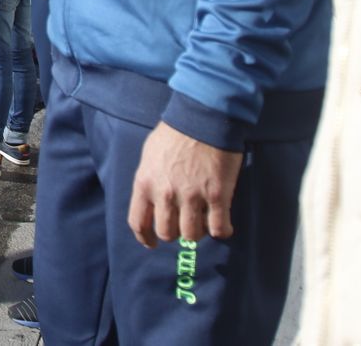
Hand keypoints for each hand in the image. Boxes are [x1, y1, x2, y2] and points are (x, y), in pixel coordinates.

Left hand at [128, 122, 242, 247]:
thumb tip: (152, 199)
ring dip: (197, 231)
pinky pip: (218, 229)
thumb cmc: (175, 132)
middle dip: (175, 232)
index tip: (152, 242)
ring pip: (191, 235)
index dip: (144, 237)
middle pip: (167, 232)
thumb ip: (149, 180)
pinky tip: (222, 223)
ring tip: (202, 220)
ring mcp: (192, 196)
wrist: (203, 116)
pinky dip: (221, 230)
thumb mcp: (150, 155)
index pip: (138, 222)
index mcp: (145, 183)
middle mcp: (166, 193)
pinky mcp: (217, 196)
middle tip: (183, 223)